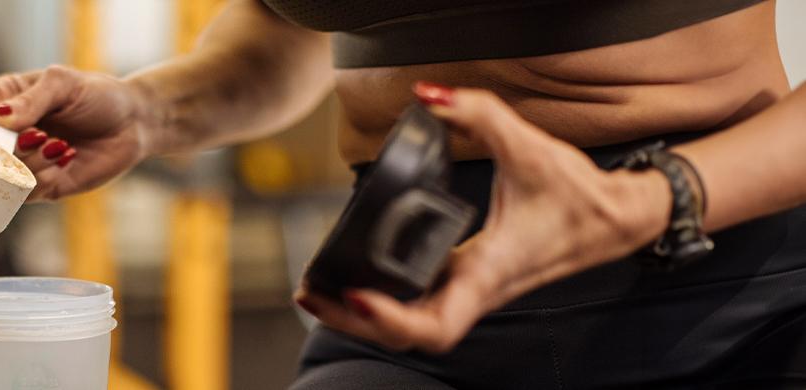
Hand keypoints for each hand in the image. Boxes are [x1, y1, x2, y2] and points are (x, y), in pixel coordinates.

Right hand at [0, 65, 162, 201]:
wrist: (133, 123)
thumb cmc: (97, 95)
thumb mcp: (64, 85)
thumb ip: (30, 100)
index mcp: (2, 101)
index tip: (4, 128)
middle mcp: (6, 134)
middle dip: (7, 150)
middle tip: (40, 136)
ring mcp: (21, 163)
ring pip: (0, 177)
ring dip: (29, 163)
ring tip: (58, 145)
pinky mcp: (41, 187)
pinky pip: (25, 194)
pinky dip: (43, 177)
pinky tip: (66, 157)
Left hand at [295, 82, 672, 352]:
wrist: (615, 219)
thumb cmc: (579, 195)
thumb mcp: (531, 147)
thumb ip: (480, 114)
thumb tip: (431, 95)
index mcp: (489, 272)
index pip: (435, 323)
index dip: (392, 320)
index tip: (357, 295)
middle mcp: (476, 290)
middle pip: (407, 335)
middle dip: (354, 322)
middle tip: (309, 294)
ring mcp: (471, 291)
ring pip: (409, 327)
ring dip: (361, 317)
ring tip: (316, 292)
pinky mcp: (468, 280)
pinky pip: (417, 305)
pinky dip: (381, 302)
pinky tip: (350, 282)